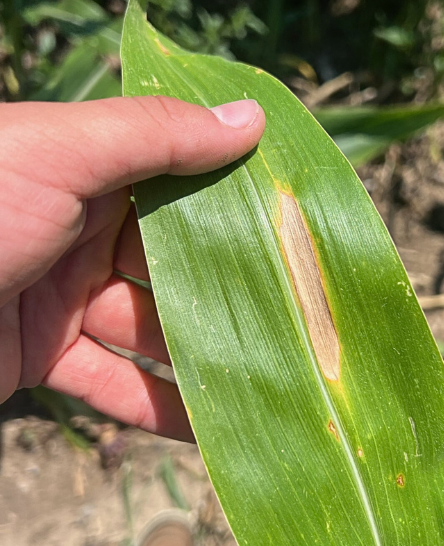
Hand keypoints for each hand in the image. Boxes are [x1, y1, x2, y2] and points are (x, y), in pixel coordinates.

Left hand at [0, 96, 264, 441]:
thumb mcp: (60, 151)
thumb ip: (156, 134)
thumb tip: (249, 118)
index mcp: (86, 166)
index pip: (179, 180)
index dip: (235, 200)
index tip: (295, 224)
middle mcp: (79, 226)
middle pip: (173, 261)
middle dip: (230, 288)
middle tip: (302, 312)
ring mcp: (61, 294)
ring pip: (150, 329)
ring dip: (205, 355)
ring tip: (276, 374)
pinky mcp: (40, 355)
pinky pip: (111, 385)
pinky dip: (159, 408)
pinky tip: (215, 427)